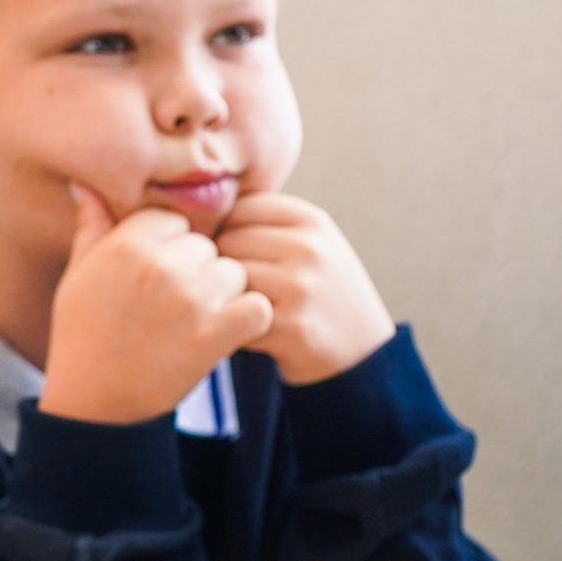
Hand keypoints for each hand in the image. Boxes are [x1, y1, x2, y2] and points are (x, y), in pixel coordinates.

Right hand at [39, 183, 272, 424]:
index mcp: (126, 243)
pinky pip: (256, 307)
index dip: (168, 250)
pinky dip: (247, 322)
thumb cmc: (83, 336)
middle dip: (196, 273)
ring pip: (234, 273)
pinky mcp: (215, 334)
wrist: (94, 403)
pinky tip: (221, 335)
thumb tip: (87, 183)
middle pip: (207, 246)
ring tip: (192, 323)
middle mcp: (160, 265)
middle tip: (171, 308)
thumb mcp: (77, 276)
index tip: (154, 279)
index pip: (173, 221)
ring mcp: (191, 300)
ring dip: (223, 296)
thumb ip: (92, 226)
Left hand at [216, 192, 392, 383]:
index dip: (229, 231)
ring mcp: (300, 287)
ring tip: (245, 307)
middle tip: (242, 288)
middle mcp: (309, 248)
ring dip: (225, 296)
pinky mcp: (288, 327)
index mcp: (312, 221)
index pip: (239, 207)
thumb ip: (267, 223)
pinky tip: (252, 330)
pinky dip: (233, 325)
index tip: (242, 255)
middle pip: (227, 241)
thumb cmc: (321, 293)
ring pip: (225, 279)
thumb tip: (201, 211)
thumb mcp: (312, 244)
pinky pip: (232, 315)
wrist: (361, 353)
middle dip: (224, 265)